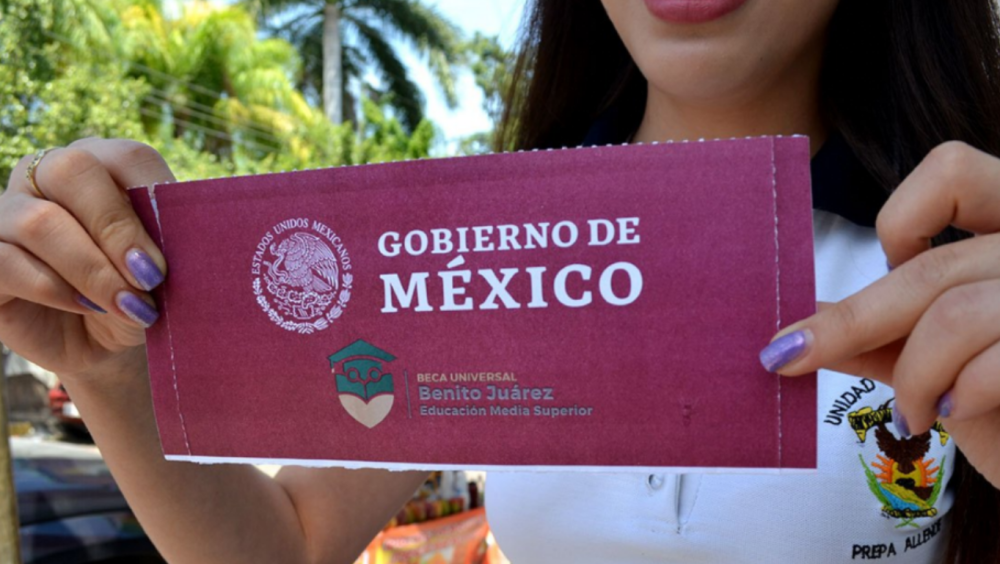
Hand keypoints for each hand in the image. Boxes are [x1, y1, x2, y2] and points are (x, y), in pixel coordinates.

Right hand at [0, 138, 173, 379]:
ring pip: (38, 222)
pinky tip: (85, 307)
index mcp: (100, 164)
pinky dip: (53, 289)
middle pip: (70, 170)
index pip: (125, 156)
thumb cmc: (142, 292)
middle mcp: (45, 177)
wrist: (112, 344)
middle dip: (115, 228)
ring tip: (127, 304)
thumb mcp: (164, 266)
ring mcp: (7, 215)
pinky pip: (5, 261)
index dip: (150, 198)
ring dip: (91, 269)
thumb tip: (182, 227)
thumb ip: (168, 237)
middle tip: (150, 276)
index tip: (171, 252)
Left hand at [761, 141, 999, 487]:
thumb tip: (800, 325)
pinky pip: (990, 363)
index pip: (953, 171)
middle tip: (790, 357)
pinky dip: (956, 393)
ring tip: (914, 411)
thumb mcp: (944, 361)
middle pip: (931, 267)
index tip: (888, 265)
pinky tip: (953, 412)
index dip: (901, 219)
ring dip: (914, 375)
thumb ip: (884, 335)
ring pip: (952, 315)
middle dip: (851, 324)